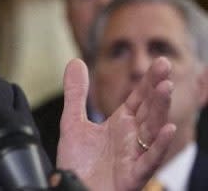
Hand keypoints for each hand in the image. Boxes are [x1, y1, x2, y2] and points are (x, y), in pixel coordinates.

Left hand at [56, 58, 175, 190]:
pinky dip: (159, 145)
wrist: (72, 190)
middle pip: (148, 110)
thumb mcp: (72, 122)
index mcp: (120, 124)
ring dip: (160, 109)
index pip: (138, 98)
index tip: (160, 61)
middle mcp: (131, 138)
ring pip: (152, 130)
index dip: (148, 81)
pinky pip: (149, 160)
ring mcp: (134, 156)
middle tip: (165, 65)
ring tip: (166, 88)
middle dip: (157, 88)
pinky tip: (167, 129)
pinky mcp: (133, 175)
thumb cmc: (78, 163)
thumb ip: (76, 93)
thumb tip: (75, 61)